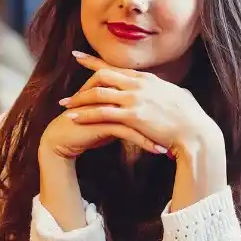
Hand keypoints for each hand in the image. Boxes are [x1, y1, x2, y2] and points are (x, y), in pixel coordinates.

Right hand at [40, 106, 167, 160]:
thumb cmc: (82, 128)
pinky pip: (128, 132)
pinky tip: (157, 150)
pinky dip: (144, 142)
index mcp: (113, 90)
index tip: (175, 119)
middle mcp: (111, 96)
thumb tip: (137, 116)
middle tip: (179, 131)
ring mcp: (107, 108)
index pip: (142, 95)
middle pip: (144, 104)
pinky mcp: (102, 123)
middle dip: (162, 120)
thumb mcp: (105, 118)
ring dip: (157, 132)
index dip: (159, 107)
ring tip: (171, 145)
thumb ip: (121, 112)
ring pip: (139, 118)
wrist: (60, 138)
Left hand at [63, 51, 222, 154]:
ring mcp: (136, 99)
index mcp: (147, 79)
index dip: (94, 61)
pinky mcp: (134, 116)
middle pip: (103, 75)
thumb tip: (164, 88)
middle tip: (68, 94)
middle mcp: (139, 84)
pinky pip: (103, 112)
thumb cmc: (190, 118)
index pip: (115, 66)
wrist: (197, 132)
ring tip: (65, 106)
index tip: (77, 57)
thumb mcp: (176, 96)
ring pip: (99, 93)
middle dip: (82, 83)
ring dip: (79, 99)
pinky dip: (86, 114)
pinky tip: (74, 118)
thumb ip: (163, 90)